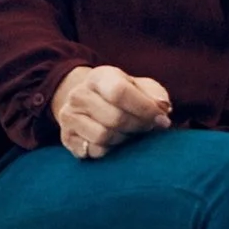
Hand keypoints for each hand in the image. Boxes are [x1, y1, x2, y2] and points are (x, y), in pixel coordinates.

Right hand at [51, 64, 171, 159]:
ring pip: (103, 137)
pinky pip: (92, 151)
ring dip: (123, 139)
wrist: (89, 102)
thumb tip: (163, 108)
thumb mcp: (140, 87)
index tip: (162, 119)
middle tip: (146, 127)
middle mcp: (78, 94)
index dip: (145, 108)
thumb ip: (155, 95)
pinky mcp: (66, 137)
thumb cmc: (122, 96)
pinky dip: (108, 151)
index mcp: (98, 77)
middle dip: (138, 127)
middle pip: (115, 118)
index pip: (120, 92)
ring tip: (128, 133)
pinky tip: (112, 142)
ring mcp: (69, 116)